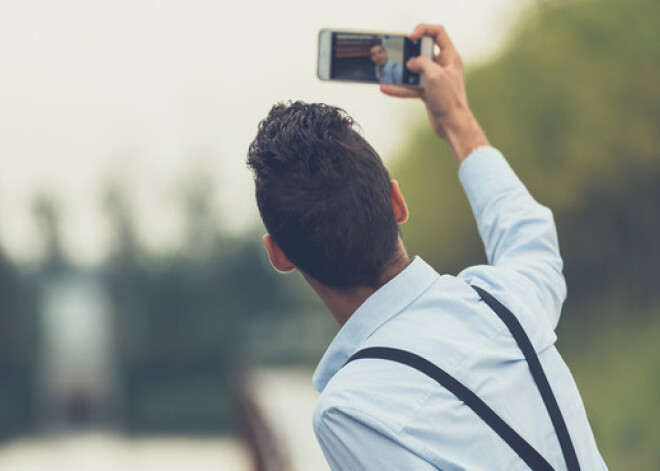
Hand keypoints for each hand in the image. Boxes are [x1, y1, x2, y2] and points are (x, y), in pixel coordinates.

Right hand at [381, 24, 488, 164]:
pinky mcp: (427, 92)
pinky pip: (410, 86)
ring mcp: (434, 79)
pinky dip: (399, 88)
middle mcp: (443, 65)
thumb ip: (421, 63)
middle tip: (397, 54)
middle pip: (423, 51)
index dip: (423, 30)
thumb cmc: (449, 100)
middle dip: (409, 52)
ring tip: (387, 71)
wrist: (452, 124)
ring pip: (414, 70)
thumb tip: (410, 64)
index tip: (410, 37)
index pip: (437, 33)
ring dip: (401, 72)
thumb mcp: (435, 75)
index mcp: (450, 57)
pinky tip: (386, 88)